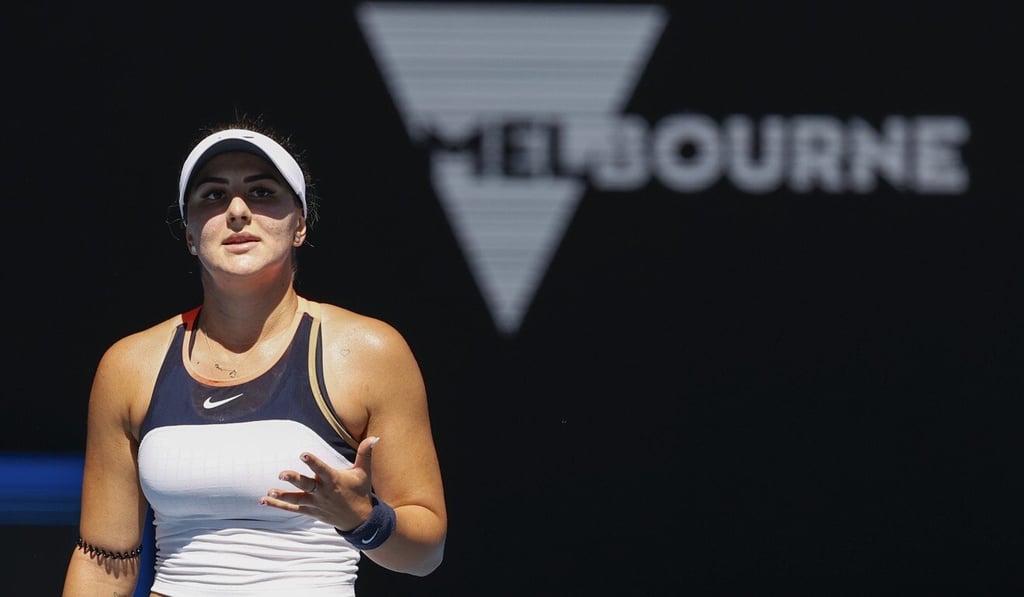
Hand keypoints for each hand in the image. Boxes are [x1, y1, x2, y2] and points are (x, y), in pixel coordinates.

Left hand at [260, 436, 379, 529]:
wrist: (359, 520)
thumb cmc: (360, 492)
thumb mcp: (364, 472)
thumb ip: (365, 453)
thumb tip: (375, 437)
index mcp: (334, 480)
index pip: (322, 469)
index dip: (312, 462)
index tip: (303, 454)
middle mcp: (323, 492)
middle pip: (307, 485)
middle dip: (295, 480)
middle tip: (282, 474)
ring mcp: (315, 503)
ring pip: (297, 499)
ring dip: (282, 496)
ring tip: (269, 492)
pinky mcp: (310, 511)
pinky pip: (292, 509)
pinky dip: (278, 505)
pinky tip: (264, 501)